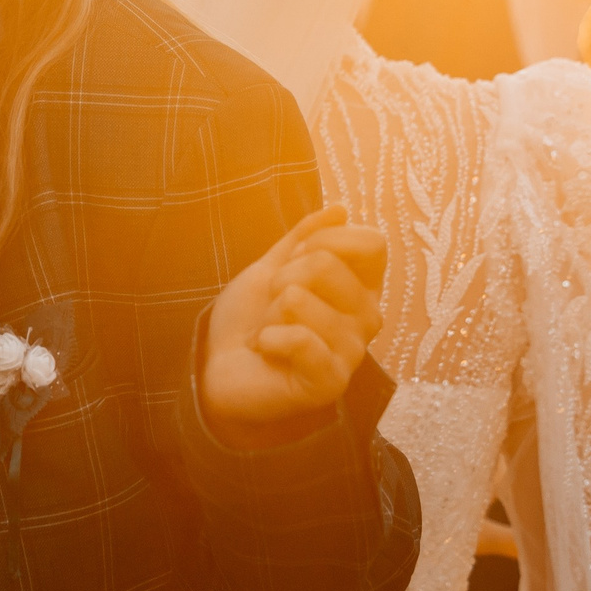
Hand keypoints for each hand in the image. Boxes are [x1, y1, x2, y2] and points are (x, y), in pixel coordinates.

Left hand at [199, 205, 386, 444]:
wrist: (219, 370)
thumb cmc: (250, 320)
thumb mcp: (271, 267)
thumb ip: (303, 238)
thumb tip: (340, 209)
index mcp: (361, 288)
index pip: (372, 243)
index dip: (324, 240)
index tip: (295, 260)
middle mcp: (366, 318)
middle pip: (324, 264)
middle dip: (280, 279)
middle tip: (274, 308)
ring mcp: (352, 352)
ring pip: (298, 299)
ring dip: (268, 314)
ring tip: (270, 334)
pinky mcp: (331, 382)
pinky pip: (297, 338)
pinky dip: (267, 339)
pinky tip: (268, 352)